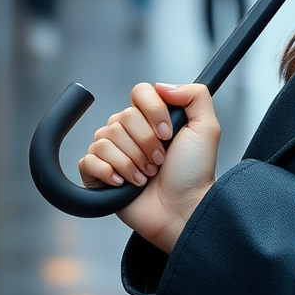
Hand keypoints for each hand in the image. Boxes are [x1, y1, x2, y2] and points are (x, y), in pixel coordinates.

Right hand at [78, 82, 219, 252]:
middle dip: (145, 143)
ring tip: (146, 175)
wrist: (182, 209)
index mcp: (153, 116)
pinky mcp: (98, 175)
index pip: (140, 92)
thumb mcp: (206, 128)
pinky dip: (108, 172)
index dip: (152, 112)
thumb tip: (162, 85)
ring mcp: (114, 152)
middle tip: (160, 161)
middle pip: (122, 118)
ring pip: (105, 138)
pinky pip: (88, 160)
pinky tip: (124, 183)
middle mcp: (131, 130)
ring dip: (131, 162)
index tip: (168, 133)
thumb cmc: (194, 172)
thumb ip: (195, 95)